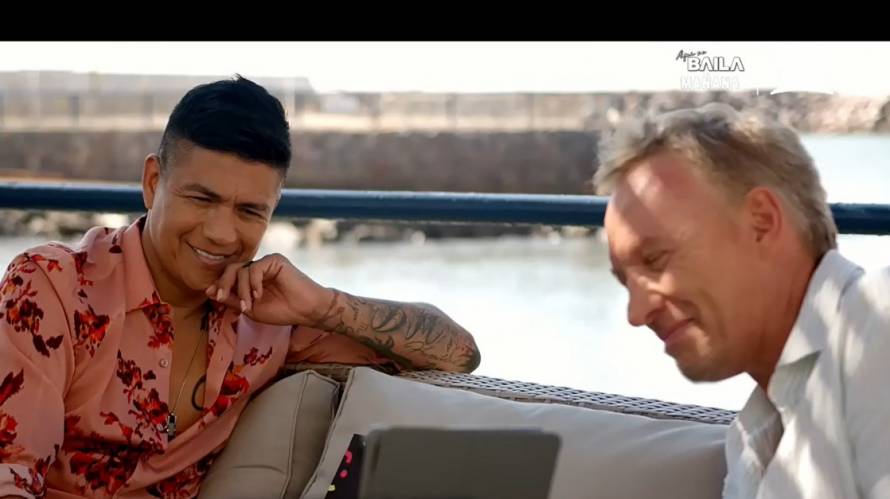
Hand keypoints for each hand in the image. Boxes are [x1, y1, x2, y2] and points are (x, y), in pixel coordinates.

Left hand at [205, 253, 334, 325]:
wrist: (306, 310)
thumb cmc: (283, 311)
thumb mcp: (251, 309)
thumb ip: (232, 299)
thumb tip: (209, 291)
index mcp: (251, 279)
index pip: (230, 277)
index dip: (220, 285)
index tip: (214, 296)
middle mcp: (257, 268)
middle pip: (231, 269)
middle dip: (224, 284)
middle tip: (221, 297)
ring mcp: (266, 263)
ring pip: (241, 270)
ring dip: (242, 290)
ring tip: (249, 306)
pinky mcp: (275, 260)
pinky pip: (255, 268)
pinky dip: (253, 283)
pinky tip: (259, 295)